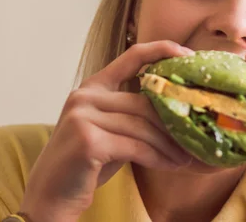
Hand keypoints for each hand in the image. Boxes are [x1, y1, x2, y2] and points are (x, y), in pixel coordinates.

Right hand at [20, 40, 195, 221]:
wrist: (51, 195)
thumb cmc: (88, 162)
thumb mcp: (111, 129)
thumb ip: (134, 112)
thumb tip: (180, 107)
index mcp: (93, 86)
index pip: (132, 56)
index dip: (161, 50)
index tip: (188, 54)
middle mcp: (85, 96)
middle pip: (144, 102)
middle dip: (173, 123)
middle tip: (194, 137)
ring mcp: (83, 117)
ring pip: (143, 126)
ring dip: (169, 145)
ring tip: (185, 158)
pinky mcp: (88, 141)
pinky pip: (136, 147)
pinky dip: (158, 158)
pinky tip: (171, 165)